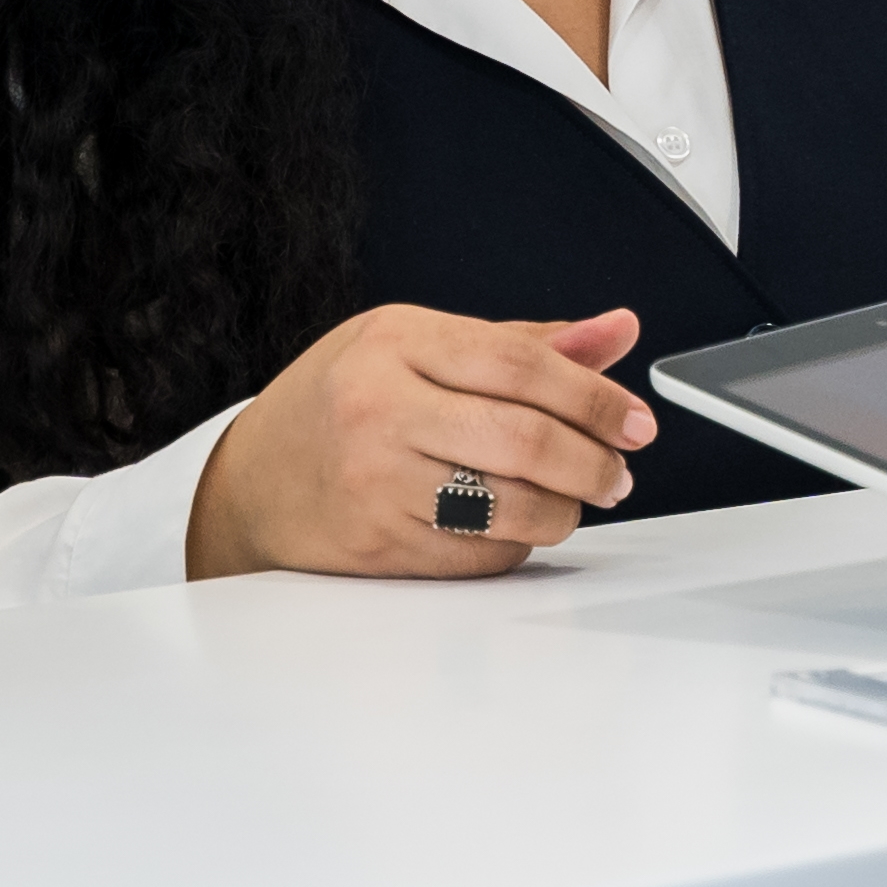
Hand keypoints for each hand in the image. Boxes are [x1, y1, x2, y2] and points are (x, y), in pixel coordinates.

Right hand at [186, 302, 655, 581]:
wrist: (251, 482)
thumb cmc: (339, 402)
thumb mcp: (416, 345)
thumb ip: (522, 344)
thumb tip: (617, 330)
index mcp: (396, 342)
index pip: (522, 364)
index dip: (595, 396)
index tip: (636, 422)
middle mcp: (381, 408)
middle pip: (525, 439)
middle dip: (594, 462)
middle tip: (618, 473)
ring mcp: (377, 482)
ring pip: (511, 506)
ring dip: (566, 510)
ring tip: (574, 500)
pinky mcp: (380, 548)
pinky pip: (482, 556)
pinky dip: (518, 545)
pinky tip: (518, 527)